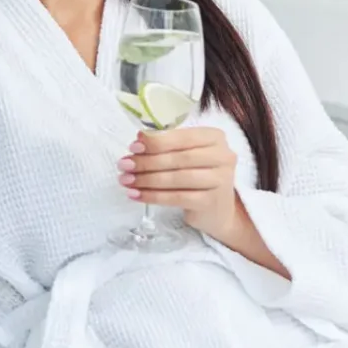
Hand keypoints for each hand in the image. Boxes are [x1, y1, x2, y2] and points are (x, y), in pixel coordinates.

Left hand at [120, 127, 240, 237]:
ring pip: (176, 178)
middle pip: (179, 158)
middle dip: (147, 162)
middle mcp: (223, 156)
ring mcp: (220, 180)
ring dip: (147, 179)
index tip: (133, 146)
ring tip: (126, 180)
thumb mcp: (188, 155)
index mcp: (215, 137)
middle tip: (124, 165)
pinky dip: (153, 196)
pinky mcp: (211, 202)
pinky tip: (136, 195)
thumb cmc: (198, 175)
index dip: (157, 141)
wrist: (218, 210)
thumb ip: (168, 145)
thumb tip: (139, 141)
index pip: (184, 137)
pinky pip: (177, 198)